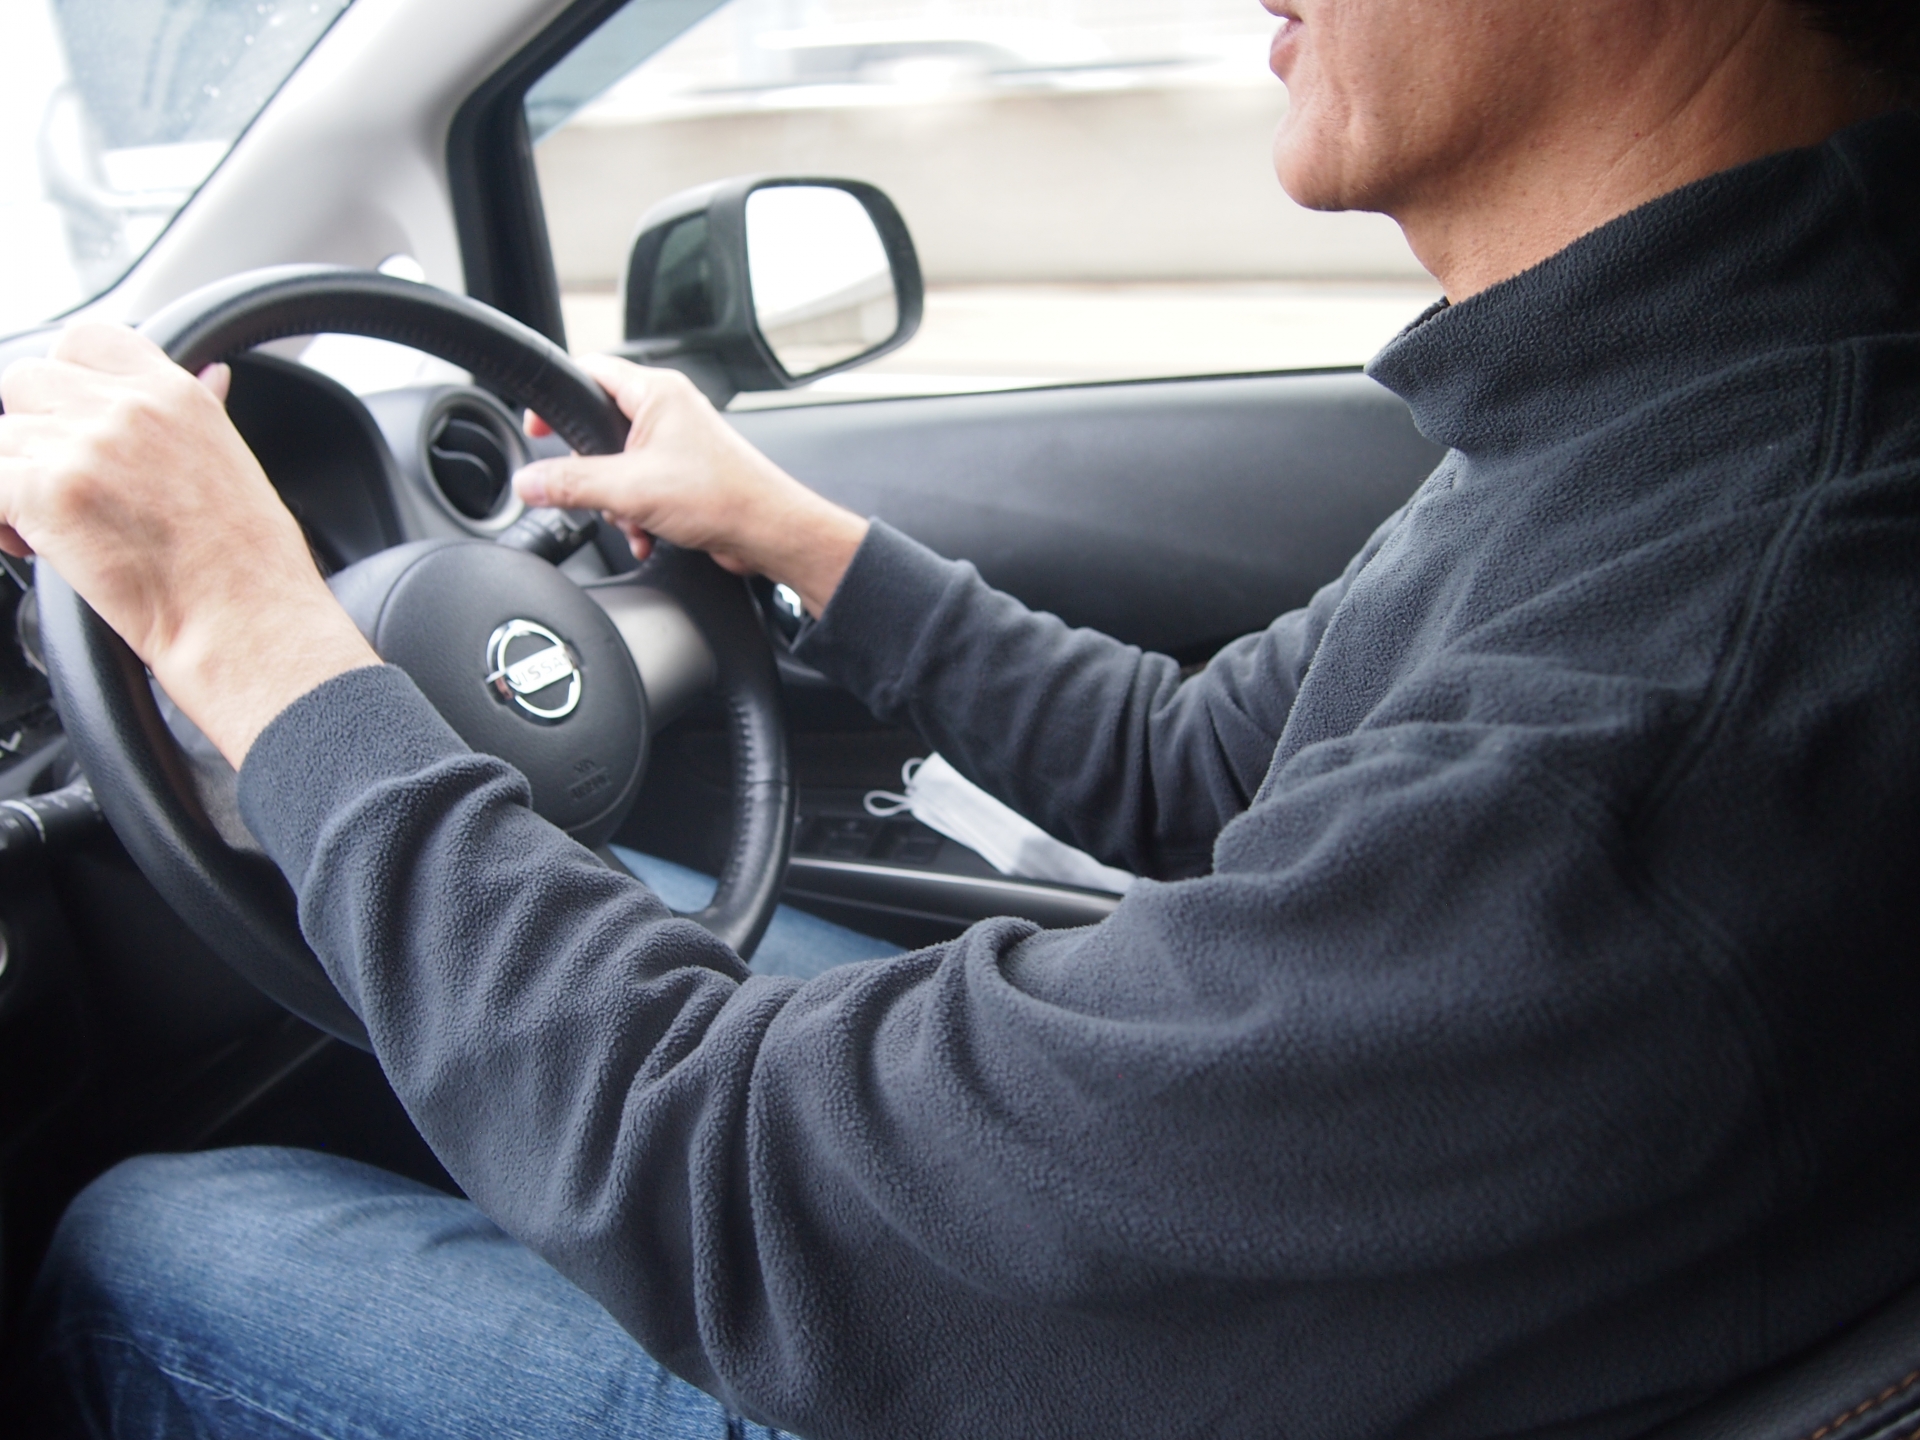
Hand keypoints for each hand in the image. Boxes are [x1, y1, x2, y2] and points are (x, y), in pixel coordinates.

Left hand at [0, 323, 378, 765]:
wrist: (246, 623)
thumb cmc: (251, 565)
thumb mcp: (236, 463)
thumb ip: (202, 410)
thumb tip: (211, 374)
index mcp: (175, 392)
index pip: (84, 339)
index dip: (67, 380)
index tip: (75, 424)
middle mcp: (129, 408)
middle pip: (25, 381)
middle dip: (33, 432)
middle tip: (63, 483)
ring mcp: (86, 446)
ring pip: (0, 437)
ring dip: (14, 479)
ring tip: (49, 526)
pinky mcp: (49, 492)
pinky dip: (1, 519)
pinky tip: (33, 546)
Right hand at [516, 356, 866, 616]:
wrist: (767, 532)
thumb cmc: (722, 496)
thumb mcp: (628, 489)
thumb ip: (570, 484)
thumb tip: (529, 482)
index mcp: (656, 393)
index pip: (589, 372)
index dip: (558, 398)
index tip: (537, 429)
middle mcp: (668, 411)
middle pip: (600, 429)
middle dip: (593, 473)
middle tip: (597, 492)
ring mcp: (677, 443)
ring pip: (618, 467)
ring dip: (616, 502)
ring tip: (633, 519)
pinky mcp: (684, 476)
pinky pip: (641, 490)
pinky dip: (637, 515)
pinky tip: (646, 535)